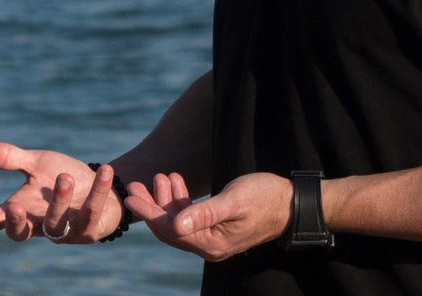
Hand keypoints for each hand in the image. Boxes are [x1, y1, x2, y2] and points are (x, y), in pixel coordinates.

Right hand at [0, 140, 125, 243]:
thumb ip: (10, 158)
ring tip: (64, 176)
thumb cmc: (62, 177)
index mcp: (24, 209)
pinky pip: (92, 216)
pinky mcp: (90, 230)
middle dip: (17, 222)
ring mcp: (65, 231)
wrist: (99, 186)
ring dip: (60, 201)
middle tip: (13, 206)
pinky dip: (98, 192)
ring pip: (58, 224)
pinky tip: (103, 170)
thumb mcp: (36, 164)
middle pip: (23, 232)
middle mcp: (41, 224)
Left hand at [127, 171, 291, 260]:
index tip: (129, 195)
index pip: (169, 230)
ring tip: (161, 176)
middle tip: (135, 184)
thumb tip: (175, 225)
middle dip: (151, 206)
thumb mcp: (233, 201)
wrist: (292, 203)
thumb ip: (203, 214)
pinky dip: (181, 201)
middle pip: (169, 228)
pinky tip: (176, 182)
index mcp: (211, 244)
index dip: (148, 212)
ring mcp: (213, 239)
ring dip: (166, 200)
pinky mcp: (217, 228)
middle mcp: (209, 246)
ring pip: (178, 221)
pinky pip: (191, 217)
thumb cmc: (265, 198)